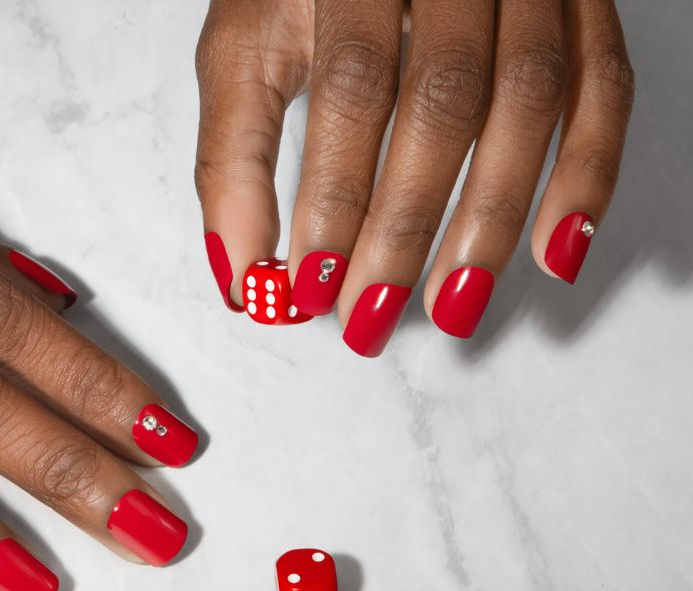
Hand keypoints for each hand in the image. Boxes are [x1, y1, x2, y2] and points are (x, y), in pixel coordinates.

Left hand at [195, 0, 633, 353]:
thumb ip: (235, 156)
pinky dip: (587, 176)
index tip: (308, 284)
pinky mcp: (574, 4)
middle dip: (404, 225)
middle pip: (444, 101)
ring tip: (450, 304)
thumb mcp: (244, 50)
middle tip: (369, 313)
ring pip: (531, 100)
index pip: (352, 86)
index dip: (333, 196)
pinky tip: (551, 252)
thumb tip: (243, 274)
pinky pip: (603, 88)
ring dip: (492, 219)